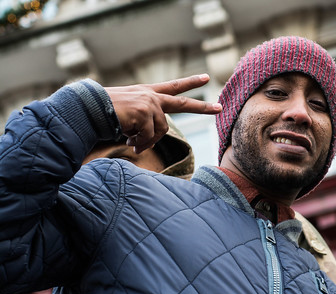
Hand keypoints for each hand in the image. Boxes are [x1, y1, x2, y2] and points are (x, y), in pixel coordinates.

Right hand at [105, 74, 221, 153]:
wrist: (86, 109)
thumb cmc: (103, 113)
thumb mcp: (128, 113)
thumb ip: (143, 121)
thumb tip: (147, 140)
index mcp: (147, 93)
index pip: (172, 87)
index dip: (189, 83)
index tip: (205, 78)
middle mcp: (150, 96)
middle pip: (182, 103)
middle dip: (202, 107)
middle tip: (219, 108)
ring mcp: (148, 103)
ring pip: (161, 130)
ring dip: (148, 141)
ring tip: (134, 144)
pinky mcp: (143, 112)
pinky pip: (149, 136)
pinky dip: (141, 143)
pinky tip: (129, 141)